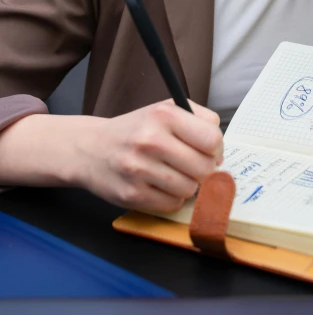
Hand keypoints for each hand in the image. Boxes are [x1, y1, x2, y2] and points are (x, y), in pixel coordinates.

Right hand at [75, 99, 222, 212]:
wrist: (91, 148)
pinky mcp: (132, 195)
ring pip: (189, 189)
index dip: (216, 149)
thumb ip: (199, 120)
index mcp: (163, 115)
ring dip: (186, 185)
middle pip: (204, 168)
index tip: (208, 151)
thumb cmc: (136, 129)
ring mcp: (139, 169)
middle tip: (190, 165)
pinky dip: (171, 198)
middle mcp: (150, 140)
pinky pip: (172, 204)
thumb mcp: (165, 110)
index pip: (212, 139)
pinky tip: (158, 185)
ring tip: (171, 173)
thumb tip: (219, 154)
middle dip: (203, 169)